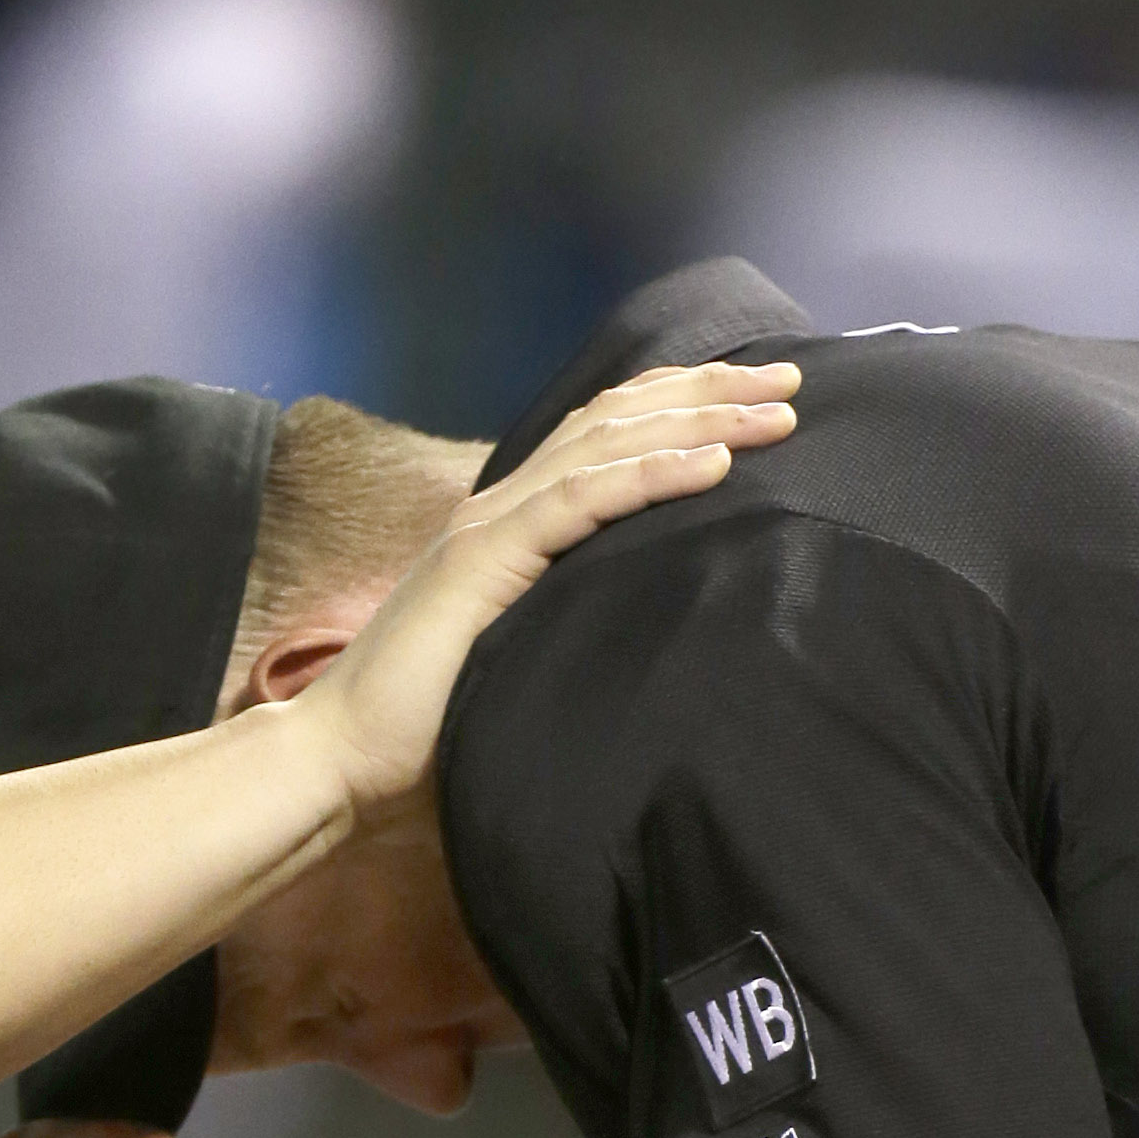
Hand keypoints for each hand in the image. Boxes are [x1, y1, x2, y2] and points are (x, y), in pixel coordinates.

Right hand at [298, 359, 798, 831]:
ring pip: (611, 445)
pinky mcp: (485, 559)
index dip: (687, 406)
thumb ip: (578, 619)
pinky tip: (713, 462)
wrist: (345, 757)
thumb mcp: (530, 655)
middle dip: (712, 392)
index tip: (764, 401)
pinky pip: (583, 500)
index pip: (611, 437)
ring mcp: (491, 524)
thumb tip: (657, 625)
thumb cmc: (434, 728)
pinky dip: (652, 475)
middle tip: (793, 380)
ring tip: (775, 411)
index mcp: (515, 520)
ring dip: (700, 421)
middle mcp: (504, 503)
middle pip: (621, 419)